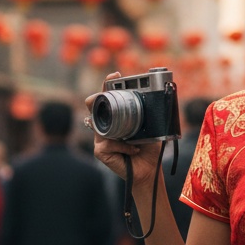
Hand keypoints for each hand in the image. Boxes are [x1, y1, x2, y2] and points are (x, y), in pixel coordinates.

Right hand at [85, 75, 163, 192]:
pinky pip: (110, 142)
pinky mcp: (100, 151)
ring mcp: (100, 139)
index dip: (107, 85)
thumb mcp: (148, 127)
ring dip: (118, 128)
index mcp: (115, 118)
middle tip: (108, 92)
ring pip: (100, 124)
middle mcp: (105, 126)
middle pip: (93, 106)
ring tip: (133, 136)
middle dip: (98, 97)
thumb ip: (144, 114)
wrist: (149, 169)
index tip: (115, 75)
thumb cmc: (148, 148)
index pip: (107, 98)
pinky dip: (125, 145)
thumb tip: (151, 96)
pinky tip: (133, 149)